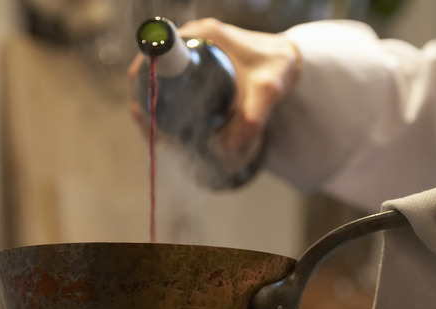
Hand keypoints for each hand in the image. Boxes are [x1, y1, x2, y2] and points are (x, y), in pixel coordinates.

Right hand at [127, 18, 300, 151]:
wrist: (290, 61)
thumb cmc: (279, 68)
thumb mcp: (268, 92)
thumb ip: (253, 118)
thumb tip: (229, 146)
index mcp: (204, 34)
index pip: (159, 50)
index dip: (144, 77)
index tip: (145, 107)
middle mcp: (195, 37)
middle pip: (152, 66)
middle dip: (145, 97)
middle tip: (151, 129)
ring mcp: (194, 49)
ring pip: (160, 75)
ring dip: (152, 101)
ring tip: (158, 133)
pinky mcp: (198, 62)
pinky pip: (171, 79)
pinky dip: (164, 99)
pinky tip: (165, 124)